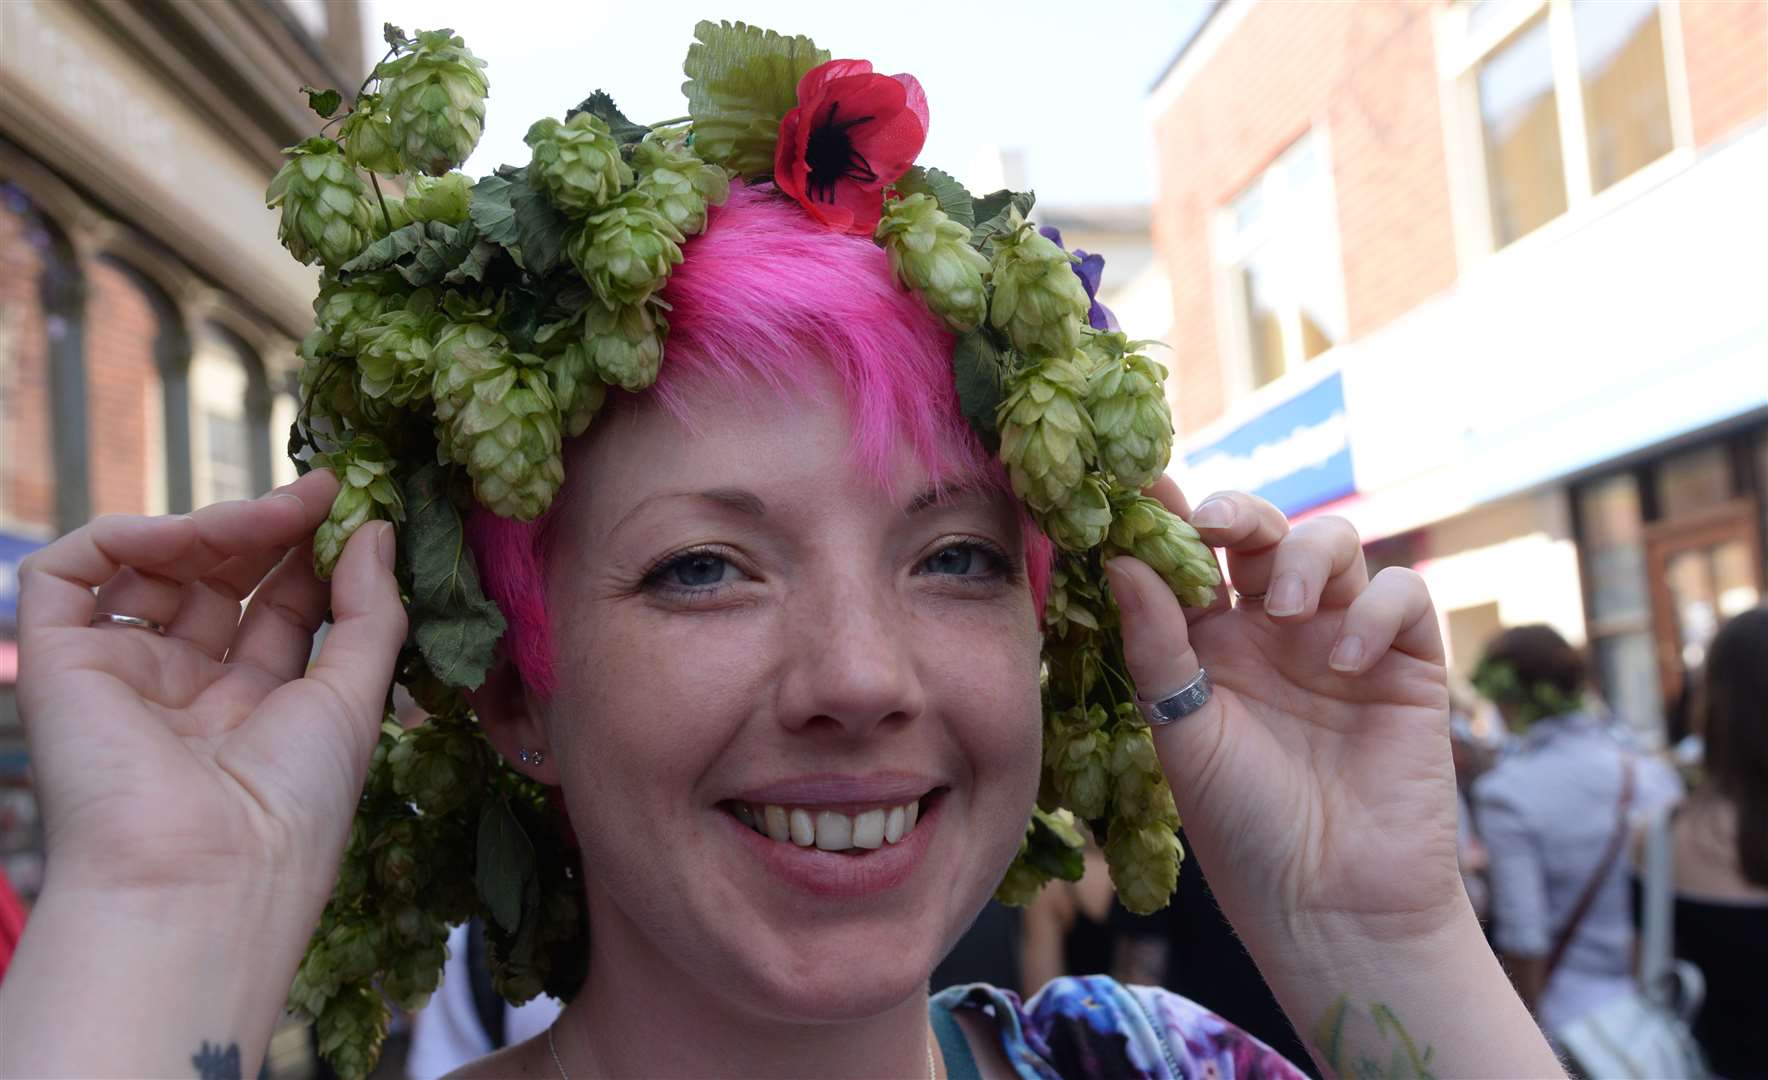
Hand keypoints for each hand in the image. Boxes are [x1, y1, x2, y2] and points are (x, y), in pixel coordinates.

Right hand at [16, 470, 405, 906]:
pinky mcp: (57, 665)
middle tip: (321, 494)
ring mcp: (121, 676)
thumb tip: (376, 530)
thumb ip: (368, 612)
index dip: (312, 556)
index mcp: (253, 714)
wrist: (202, 877)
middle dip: (271, 532)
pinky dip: (128, 537)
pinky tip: (192, 536)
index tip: (353, 506)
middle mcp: (184, 694)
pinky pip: (68, 575)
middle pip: (221, 581)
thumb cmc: (290, 806)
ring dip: (217, 528)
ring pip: (154, 567)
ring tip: (279, 514)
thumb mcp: (355, 700)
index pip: (280, 610)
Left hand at [1106, 479, 1460, 947]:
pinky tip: (1348, 657)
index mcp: (1208, 643)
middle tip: (1213, 526)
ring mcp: (1341, 639)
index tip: (1134, 485)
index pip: (1188, 559)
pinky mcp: (1407, 661)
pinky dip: (1375, 608)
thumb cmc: (1242, 826)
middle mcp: (1272, 631)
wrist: (1330, 902)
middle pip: (1260, 533)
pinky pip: (1399, 595)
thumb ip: (1157, 643)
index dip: (1166, 519)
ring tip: (1282, 612)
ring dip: (1304, 558)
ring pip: (1332, 543)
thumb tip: (1121, 558)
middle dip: (1237, 514)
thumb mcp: (1180, 730)